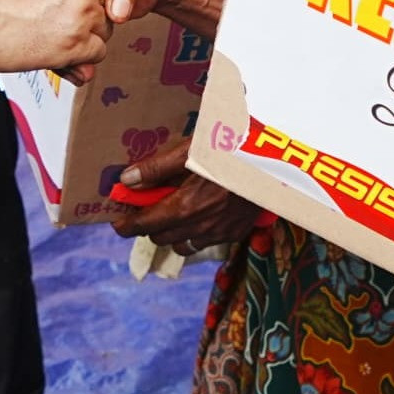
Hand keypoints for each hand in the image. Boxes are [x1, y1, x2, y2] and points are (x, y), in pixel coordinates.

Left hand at [109, 145, 259, 256]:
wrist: (275, 159)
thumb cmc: (230, 148)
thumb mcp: (190, 150)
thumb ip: (156, 168)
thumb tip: (127, 181)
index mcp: (184, 207)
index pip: (144, 225)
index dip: (125, 225)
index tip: (118, 222)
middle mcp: (200, 226)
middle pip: (160, 237)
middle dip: (149, 225)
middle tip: (147, 208)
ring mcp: (219, 232)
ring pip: (182, 245)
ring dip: (172, 232)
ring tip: (174, 212)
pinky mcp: (236, 233)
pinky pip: (205, 242)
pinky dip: (195, 233)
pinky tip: (200, 213)